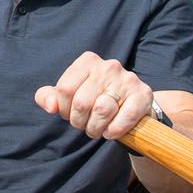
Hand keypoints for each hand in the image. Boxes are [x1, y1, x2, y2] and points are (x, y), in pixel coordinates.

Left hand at [34, 51, 152, 140]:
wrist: (131, 104)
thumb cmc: (94, 99)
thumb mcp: (69, 95)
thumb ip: (50, 97)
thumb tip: (50, 106)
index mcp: (87, 61)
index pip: (64, 89)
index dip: (64, 109)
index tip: (70, 114)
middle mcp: (108, 66)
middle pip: (81, 103)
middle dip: (79, 122)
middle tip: (85, 125)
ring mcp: (127, 78)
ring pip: (102, 111)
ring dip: (96, 128)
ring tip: (98, 129)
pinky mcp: (143, 93)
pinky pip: (126, 116)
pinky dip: (115, 130)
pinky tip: (112, 131)